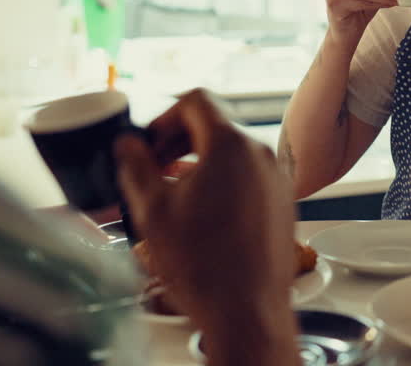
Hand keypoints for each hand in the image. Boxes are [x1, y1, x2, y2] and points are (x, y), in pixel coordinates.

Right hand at [115, 90, 297, 363]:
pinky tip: (202, 211)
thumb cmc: (203, 265)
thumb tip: (128, 144)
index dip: (165, 116)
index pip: (197, 101)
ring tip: (174, 191)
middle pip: (216, 126)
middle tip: (154, 165)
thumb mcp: (153, 210)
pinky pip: (250, 176)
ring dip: (200, 162)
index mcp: (231, 145)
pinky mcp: (283, 202)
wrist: (247, 310)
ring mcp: (277, 178)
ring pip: (233, 153)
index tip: (149, 142)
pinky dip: (224, 181)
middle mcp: (261, 154)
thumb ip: (136, 166)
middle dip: (179, 140)